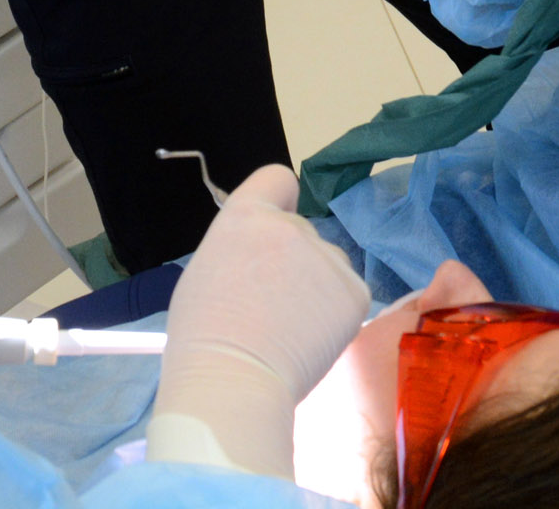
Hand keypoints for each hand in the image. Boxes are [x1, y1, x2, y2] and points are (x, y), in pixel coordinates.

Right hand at [155, 164, 371, 476]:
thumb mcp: (207, 270)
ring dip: (316, 286)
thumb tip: (262, 260)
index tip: (273, 231)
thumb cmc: (203, 335)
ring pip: (327, 264)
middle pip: (300, 233)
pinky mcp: (355, 292)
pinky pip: (347, 294)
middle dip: (291, 261)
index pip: (277, 179)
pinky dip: (335, 314)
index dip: (277, 202)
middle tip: (270, 307)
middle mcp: (290, 226)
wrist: (233, 380)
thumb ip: (241, 249)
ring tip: (291, 330)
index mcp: (247, 216)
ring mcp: (326, 258)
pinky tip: (311, 340)